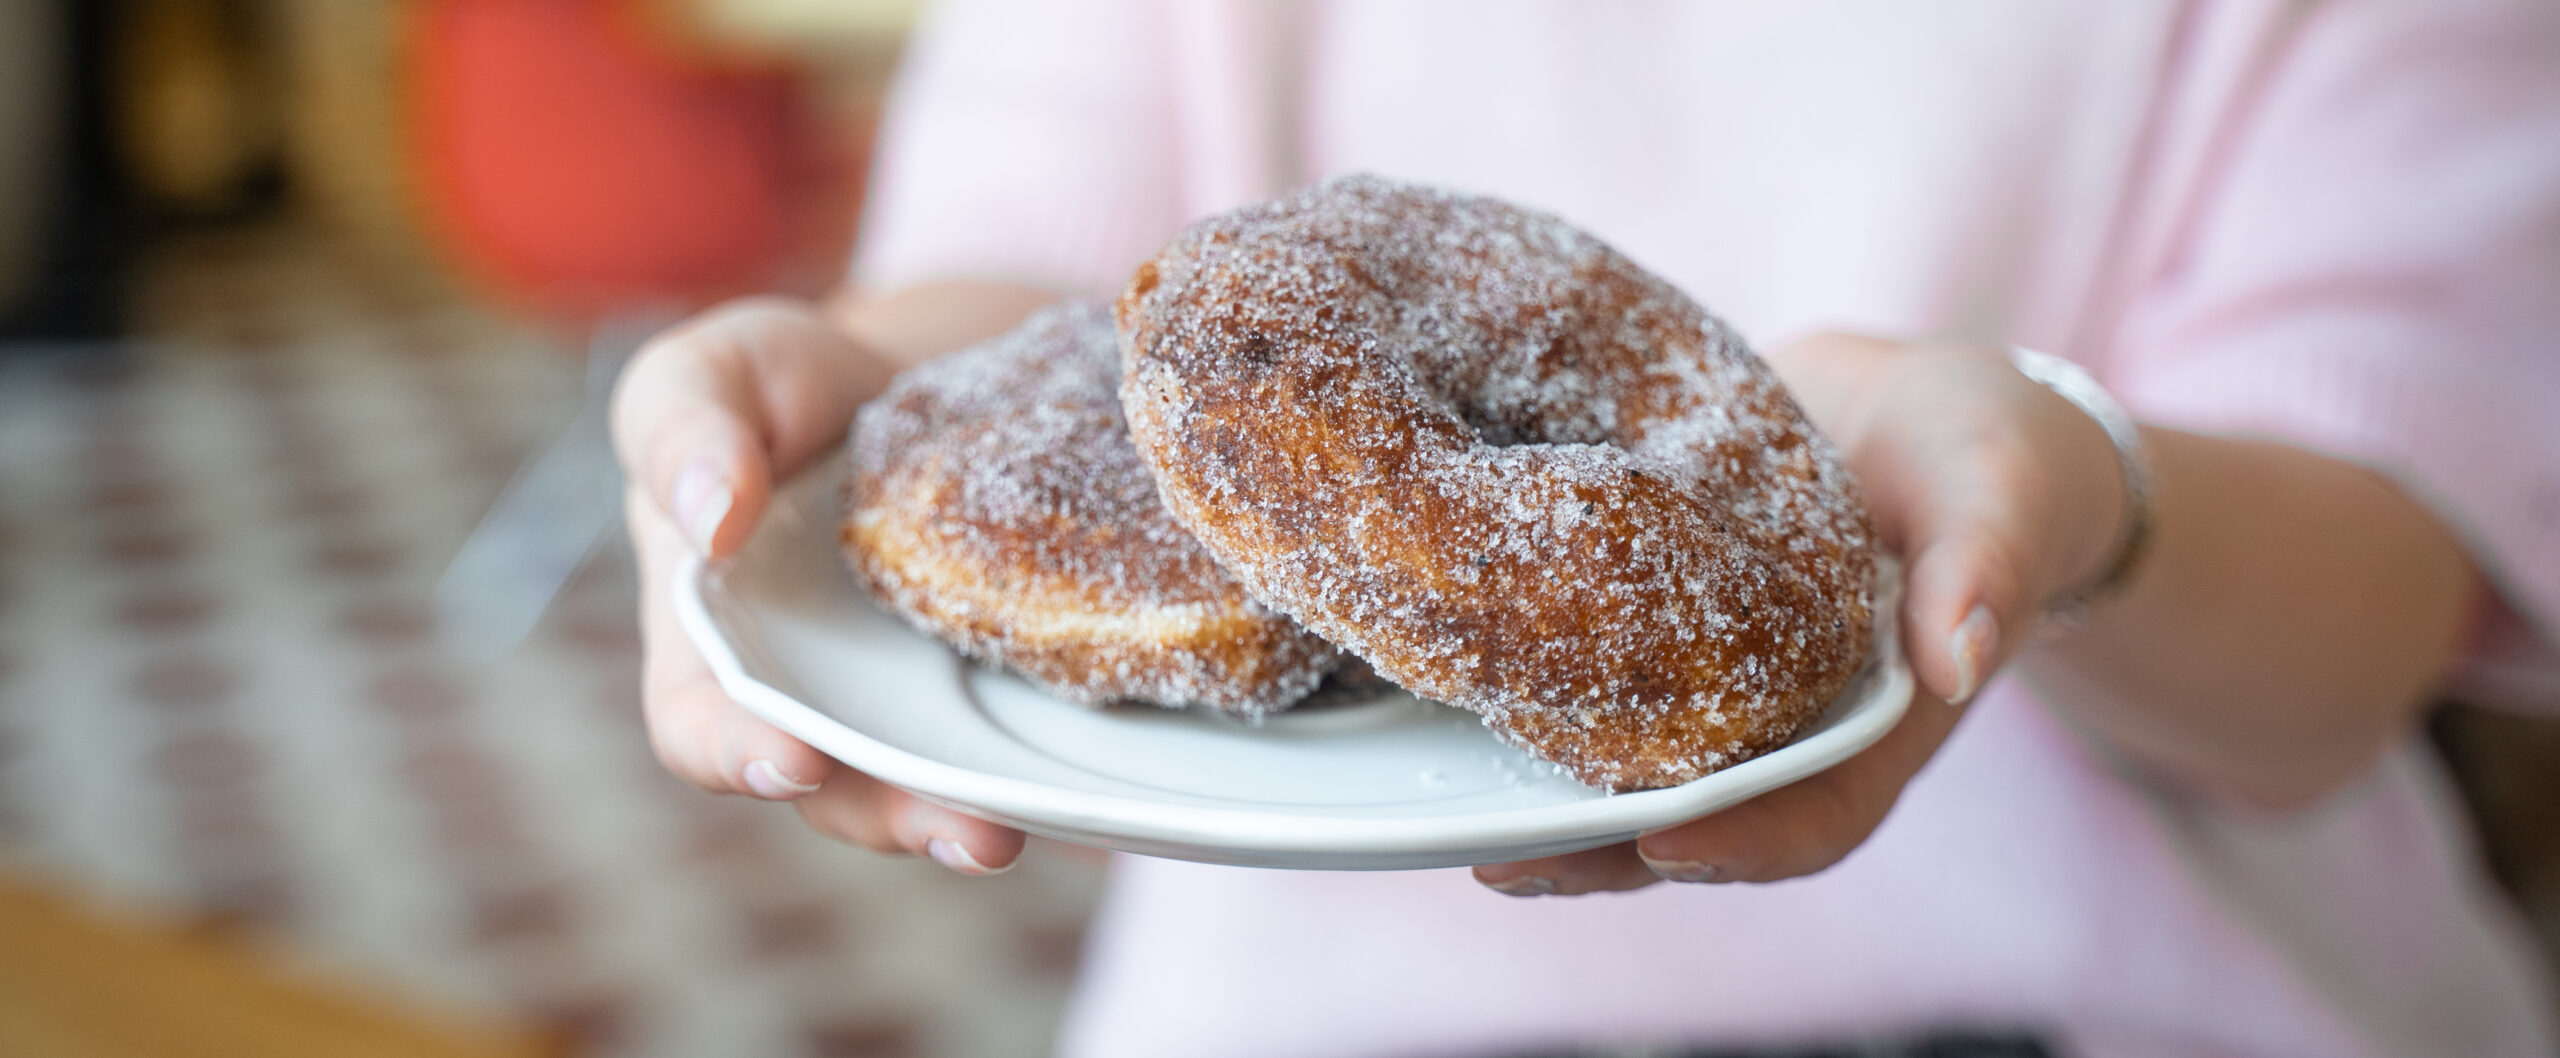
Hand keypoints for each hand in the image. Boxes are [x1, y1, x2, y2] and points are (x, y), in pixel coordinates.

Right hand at [613, 296, 1028, 874]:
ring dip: (970, 817)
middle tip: (969, 833)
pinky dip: (1048, 766)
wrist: (921, 372)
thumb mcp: (714, 375)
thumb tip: (707, 516)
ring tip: (1015, 830)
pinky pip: (1020, 739)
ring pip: (933, 782)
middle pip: (839, 788)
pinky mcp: (1003, 682)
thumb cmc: (780, 383)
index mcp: (713, 641)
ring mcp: (915, 701)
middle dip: (897, 818)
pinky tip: (1088, 773)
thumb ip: (684, 428)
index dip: (737, 751)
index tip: (792, 758)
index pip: (702, 722)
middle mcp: (816, 695)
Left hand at [1473, 333, 2128, 893]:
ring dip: (1545, 805)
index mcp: (1876, 727)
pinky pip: (1597, 696)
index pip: (1812, 817)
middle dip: (1601, 852)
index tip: (1661, 842)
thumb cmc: (1979, 458)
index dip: (1739, 843)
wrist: (1910, 410)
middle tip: (1503, 861)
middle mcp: (1786, 730)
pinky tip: (1442, 696)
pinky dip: (1529, 708)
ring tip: (1444, 815)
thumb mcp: (1994, 493)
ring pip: (1629, 776)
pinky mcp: (1663, 640)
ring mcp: (1720, 696)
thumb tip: (1961, 657)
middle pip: (1694, 822)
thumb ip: (1985, 567)